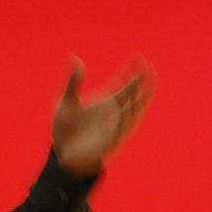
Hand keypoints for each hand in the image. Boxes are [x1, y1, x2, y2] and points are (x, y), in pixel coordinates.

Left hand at [51, 58, 153, 178]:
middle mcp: (114, 112)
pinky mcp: (111, 140)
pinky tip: (130, 107)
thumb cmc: (65, 127)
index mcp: (106, 101)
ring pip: (133, 110)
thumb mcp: (66, 101)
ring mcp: (114, 126)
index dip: (131, 71)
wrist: (62, 154)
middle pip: (132, 94)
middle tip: (148, 65)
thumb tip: (74, 58)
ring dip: (141, 98)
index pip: (123, 83)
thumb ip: (73, 81)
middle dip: (141, 81)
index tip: (138, 57)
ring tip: (149, 84)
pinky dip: (126, 118)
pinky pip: (121, 128)